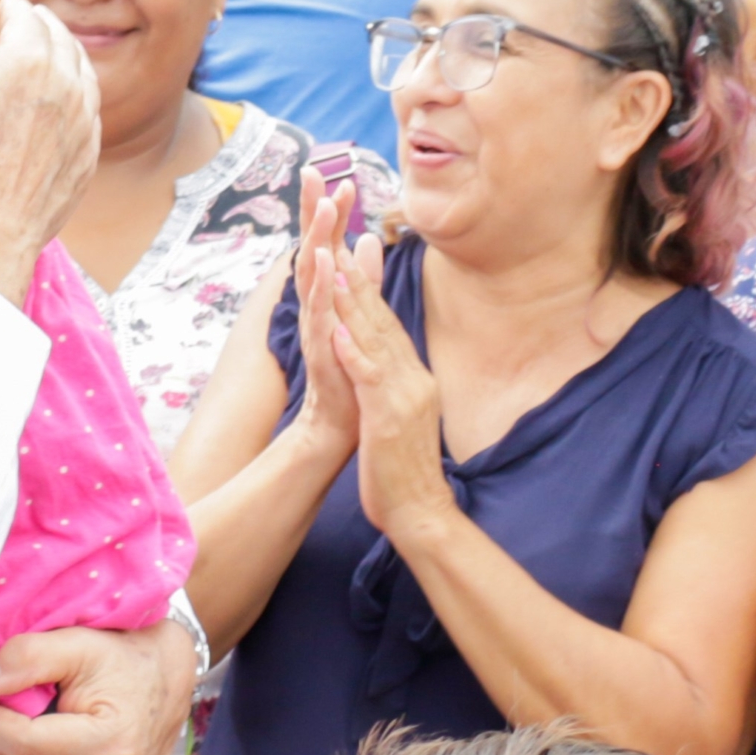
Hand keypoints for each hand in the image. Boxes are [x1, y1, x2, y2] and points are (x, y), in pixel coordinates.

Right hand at [285, 166, 360, 452]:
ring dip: (317, 237)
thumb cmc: (348, 368)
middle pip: (311, 247)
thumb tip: (371, 238)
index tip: (337, 173)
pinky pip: (319, 309)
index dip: (329, 211)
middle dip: (312, 210)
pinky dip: (320, 284)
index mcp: (327, 294)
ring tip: (323, 204)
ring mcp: (315, 322)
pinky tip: (324, 259)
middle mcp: (315, 303)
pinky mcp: (320, 345)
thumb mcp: (358, 313)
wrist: (339, 421)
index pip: (326, 243)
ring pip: (312, 272)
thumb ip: (363, 277)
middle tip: (313, 171)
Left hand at [322, 233, 453, 543]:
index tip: (346, 253)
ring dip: (354, 305)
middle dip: (357, 280)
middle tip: (337, 240)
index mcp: (413, 377)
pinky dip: (354, 353)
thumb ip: (390, 381)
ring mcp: (405, 397)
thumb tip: (384, 357)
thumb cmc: (401, 468)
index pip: (386, 323)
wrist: (420, 513)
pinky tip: (338, 331)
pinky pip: (370, 380)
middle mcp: (413, 378)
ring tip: (335, 269)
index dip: (365, 287)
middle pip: (382, 321)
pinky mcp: (390, 419)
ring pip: (375, 341)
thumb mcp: (397, 415)